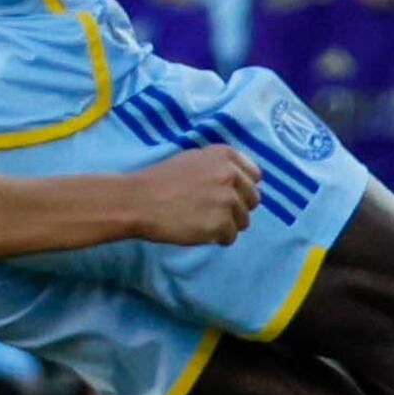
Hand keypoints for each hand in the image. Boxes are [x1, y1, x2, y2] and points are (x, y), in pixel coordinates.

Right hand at [127, 145, 261, 244]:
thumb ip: (219, 167)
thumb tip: (238, 180)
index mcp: (226, 156)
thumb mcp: (193, 159)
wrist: (139, 201)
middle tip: (212, 212)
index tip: (227, 195)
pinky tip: (199, 232)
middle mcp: (232, 175)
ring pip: (243, 221)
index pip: (254, 176)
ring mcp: (228, 200)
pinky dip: (217, 238)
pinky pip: (230, 237)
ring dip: (227, 225)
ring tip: (203, 223)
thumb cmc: (160, 180)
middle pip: (253, 200)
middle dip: (236, 208)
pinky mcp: (221, 224)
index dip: (241, 188)